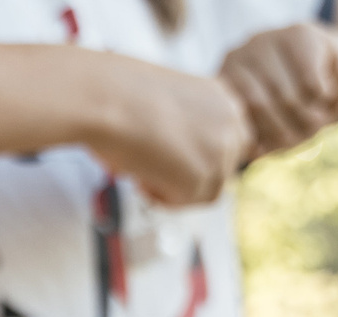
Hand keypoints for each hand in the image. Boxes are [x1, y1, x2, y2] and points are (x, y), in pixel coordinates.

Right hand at [87, 57, 251, 207]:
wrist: (107, 98)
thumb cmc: (120, 94)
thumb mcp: (164, 103)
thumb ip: (183, 128)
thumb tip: (172, 159)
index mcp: (221, 96)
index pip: (227, 139)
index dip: (199, 155)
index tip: (174, 160)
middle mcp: (230, 120)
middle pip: (224, 167)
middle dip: (191, 175)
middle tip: (155, 171)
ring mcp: (222, 149)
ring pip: (208, 189)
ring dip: (175, 188)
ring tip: (143, 171)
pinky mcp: (203, 176)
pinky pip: (186, 201)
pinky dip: (162, 197)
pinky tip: (141, 177)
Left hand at [220, 22, 337, 160]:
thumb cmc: (301, 111)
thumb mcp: (275, 133)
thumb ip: (258, 141)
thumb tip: (253, 152)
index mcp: (224, 84)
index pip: (239, 121)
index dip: (265, 140)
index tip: (285, 145)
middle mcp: (238, 56)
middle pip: (260, 106)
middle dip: (289, 130)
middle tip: (310, 133)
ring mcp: (266, 41)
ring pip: (286, 96)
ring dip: (311, 117)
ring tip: (321, 118)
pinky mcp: (299, 34)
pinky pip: (311, 83)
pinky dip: (324, 98)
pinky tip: (327, 92)